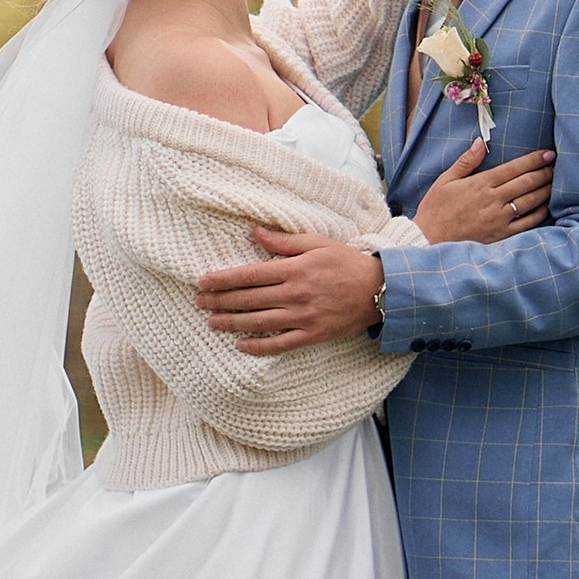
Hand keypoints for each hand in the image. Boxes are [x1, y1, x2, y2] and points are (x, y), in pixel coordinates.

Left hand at [196, 232, 384, 355]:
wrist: (380, 290)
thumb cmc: (347, 263)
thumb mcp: (317, 243)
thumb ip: (284, 241)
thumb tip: (255, 231)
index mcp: (294, 269)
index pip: (250, 274)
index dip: (223, 279)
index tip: (203, 281)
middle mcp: (295, 294)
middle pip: (249, 299)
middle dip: (220, 301)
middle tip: (198, 302)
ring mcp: (303, 317)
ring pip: (259, 322)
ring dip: (232, 322)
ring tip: (211, 322)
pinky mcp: (312, 335)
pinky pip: (280, 344)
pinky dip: (259, 346)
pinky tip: (241, 345)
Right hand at [413, 139, 552, 244]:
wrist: (428, 239)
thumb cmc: (436, 209)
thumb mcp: (445, 180)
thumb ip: (466, 161)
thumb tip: (480, 142)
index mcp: (481, 184)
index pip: (514, 168)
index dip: (534, 160)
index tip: (548, 154)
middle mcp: (493, 200)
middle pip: (526, 183)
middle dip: (544, 172)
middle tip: (558, 165)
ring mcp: (499, 219)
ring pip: (530, 201)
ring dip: (545, 190)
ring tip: (556, 182)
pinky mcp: (501, 235)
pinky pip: (527, 223)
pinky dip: (539, 213)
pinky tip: (546, 205)